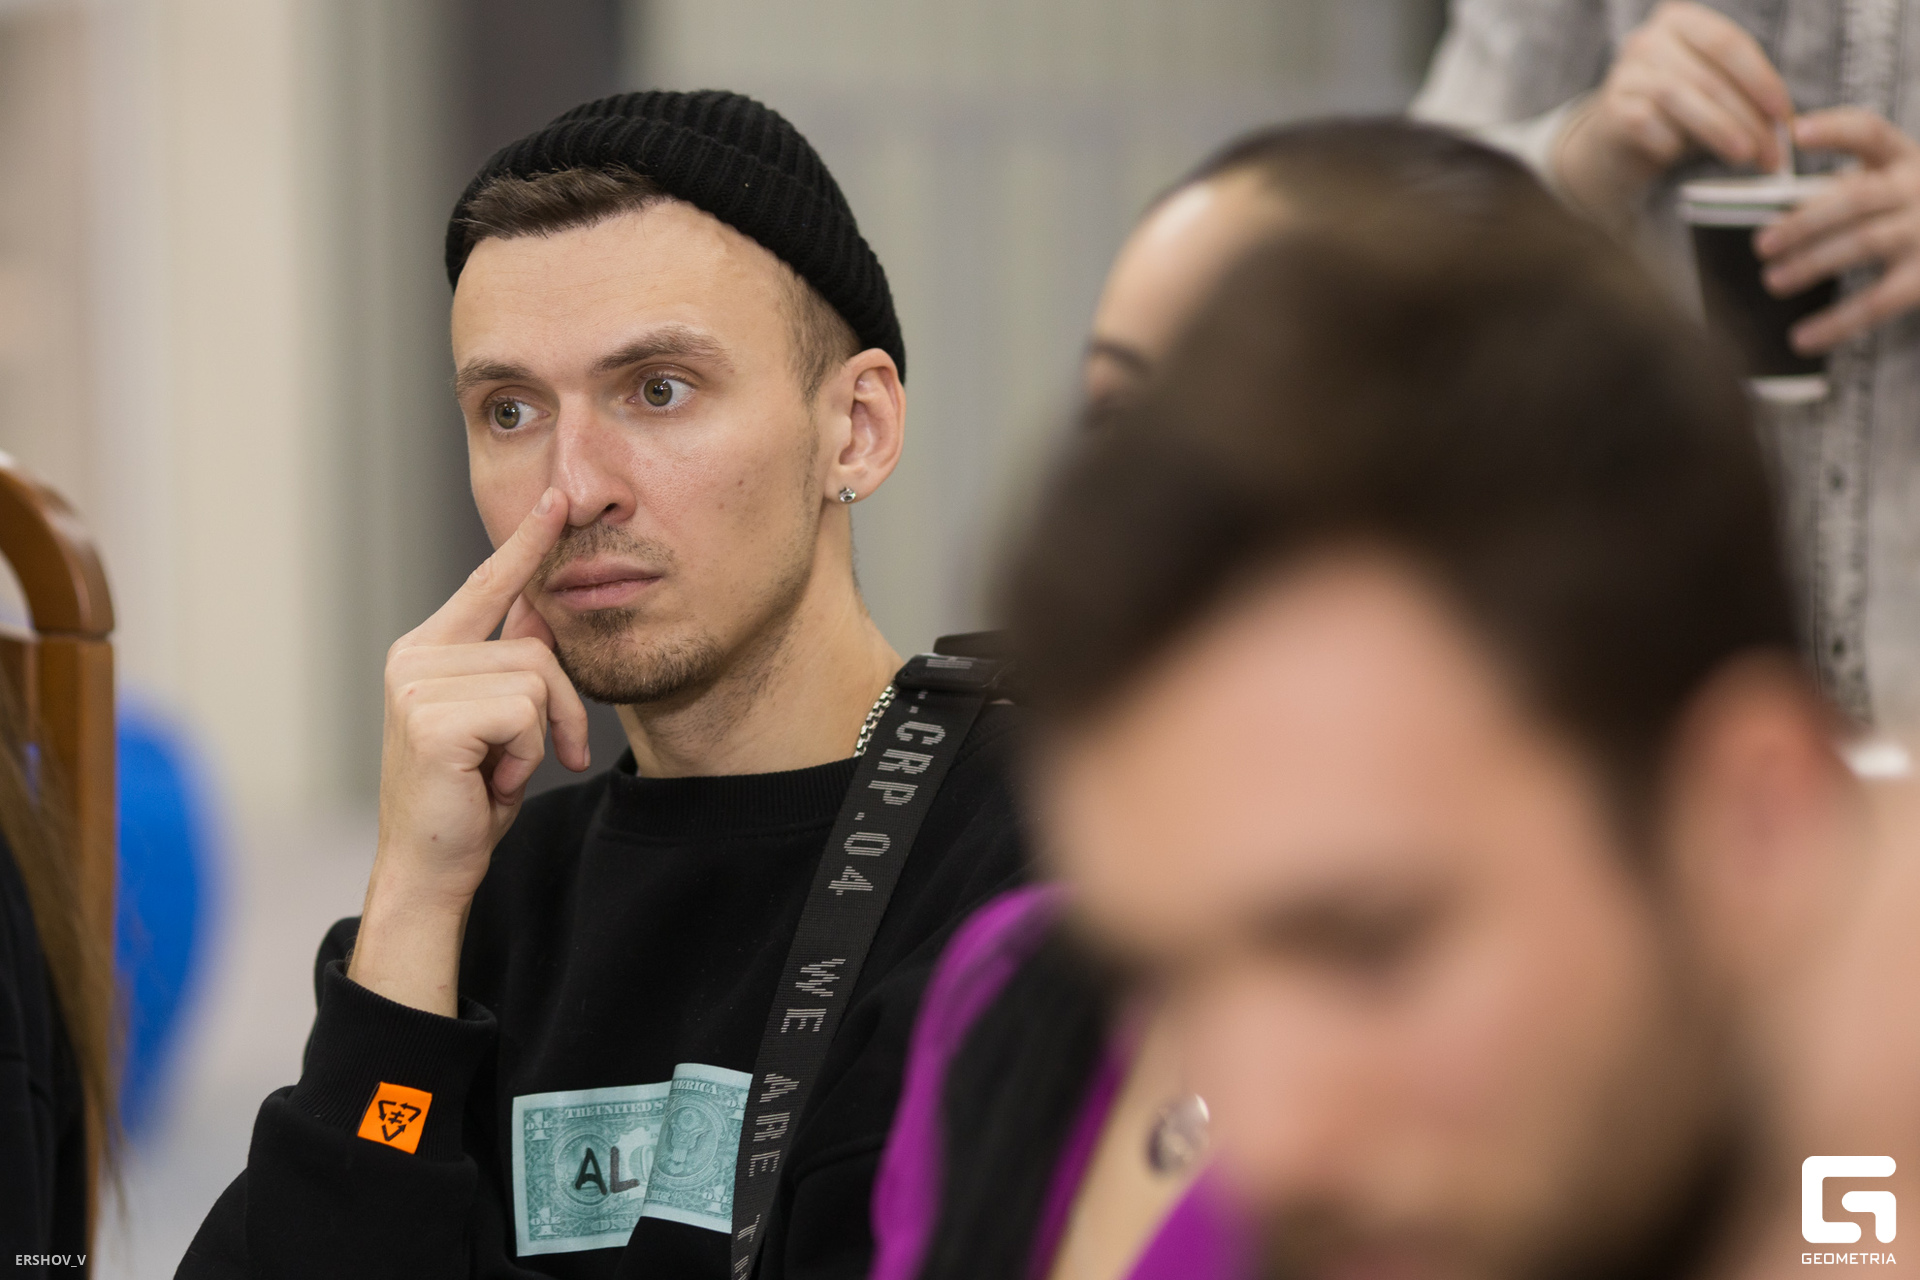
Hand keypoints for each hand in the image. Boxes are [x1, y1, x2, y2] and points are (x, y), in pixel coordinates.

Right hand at [349, 487, 590, 1013]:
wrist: (432, 865)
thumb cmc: (467, 796)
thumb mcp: (501, 721)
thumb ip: (514, 661)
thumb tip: (546, 604)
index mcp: (428, 651)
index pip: (486, 585)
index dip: (524, 544)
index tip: (553, 500)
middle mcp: (415, 657)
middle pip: (538, 649)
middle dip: (562, 710)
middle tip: (541, 757)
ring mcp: (418, 684)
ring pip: (537, 681)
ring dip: (539, 738)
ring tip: (498, 770)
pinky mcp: (432, 717)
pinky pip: (525, 713)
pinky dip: (525, 755)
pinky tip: (488, 780)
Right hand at [1554, 2, 1791, 225]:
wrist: (1618, 140)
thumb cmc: (1678, 112)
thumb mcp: (1713, 89)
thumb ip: (1743, 94)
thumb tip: (1783, 128)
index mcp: (1682, 21)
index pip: (1728, 44)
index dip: (1760, 80)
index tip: (1784, 116)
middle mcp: (1649, 39)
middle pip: (1707, 76)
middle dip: (1746, 117)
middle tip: (1770, 152)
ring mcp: (1625, 73)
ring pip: (1678, 97)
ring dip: (1717, 130)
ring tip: (1743, 157)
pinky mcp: (1609, 109)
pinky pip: (1646, 123)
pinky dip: (1670, 143)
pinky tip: (1683, 158)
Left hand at [1755, 109, 1919, 353]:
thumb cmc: (1910, 214)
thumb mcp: (1889, 188)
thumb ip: (1844, 191)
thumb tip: (1773, 210)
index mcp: (1903, 159)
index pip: (1870, 132)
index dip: (1835, 130)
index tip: (1797, 133)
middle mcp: (1919, 188)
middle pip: (1857, 197)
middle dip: (1804, 220)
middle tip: (1761, 245)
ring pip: (1864, 242)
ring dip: (1813, 262)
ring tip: (1772, 281)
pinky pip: (1880, 301)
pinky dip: (1837, 322)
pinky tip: (1801, 339)